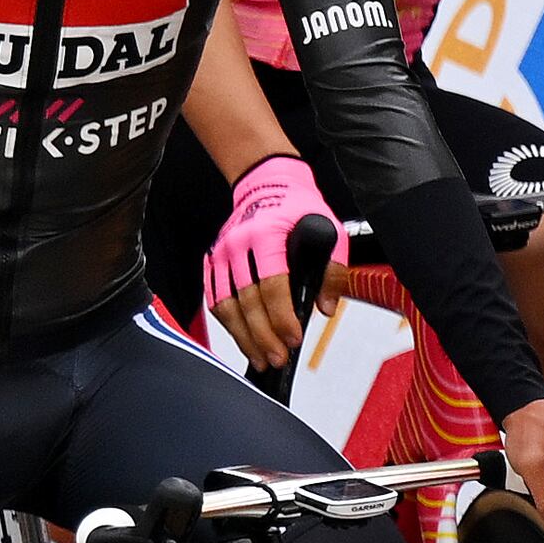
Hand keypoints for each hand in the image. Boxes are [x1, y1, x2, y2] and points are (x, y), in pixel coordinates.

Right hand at [203, 149, 332, 369]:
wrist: (266, 183)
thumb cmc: (298, 207)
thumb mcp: (330, 230)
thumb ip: (332, 270)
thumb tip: (325, 309)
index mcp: (266, 235)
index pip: (272, 285)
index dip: (282, 317)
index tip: (293, 340)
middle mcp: (237, 245)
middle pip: (246, 301)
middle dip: (263, 335)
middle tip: (277, 359)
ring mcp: (220, 254)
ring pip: (225, 305)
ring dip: (243, 336)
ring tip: (260, 357)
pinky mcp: (211, 262)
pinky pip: (215, 299)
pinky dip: (227, 322)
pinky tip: (243, 339)